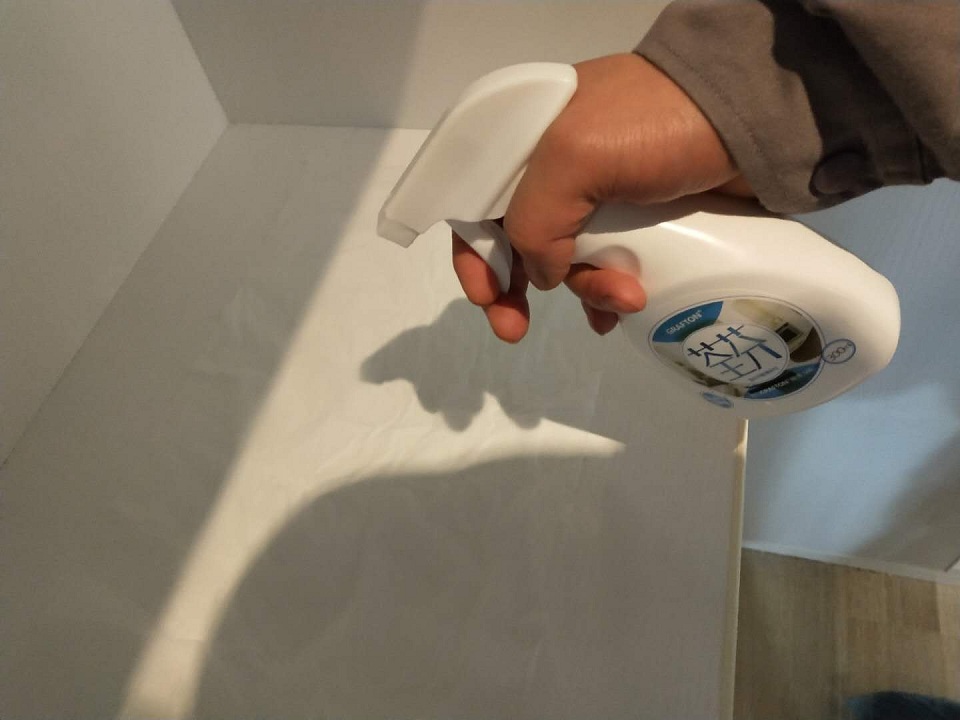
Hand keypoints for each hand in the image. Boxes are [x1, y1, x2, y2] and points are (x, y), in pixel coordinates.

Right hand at [452, 53, 753, 342]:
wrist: (751, 113)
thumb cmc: (655, 124)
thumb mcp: (575, 157)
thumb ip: (535, 220)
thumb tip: (541, 276)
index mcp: (526, 141)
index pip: (477, 203)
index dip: (474, 252)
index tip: (487, 297)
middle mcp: (556, 170)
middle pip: (517, 241)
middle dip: (516, 289)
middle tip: (514, 330)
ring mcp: (601, 197)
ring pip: (568, 263)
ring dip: (586, 291)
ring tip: (624, 300)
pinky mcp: (642, 219)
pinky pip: (609, 269)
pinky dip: (609, 295)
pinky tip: (624, 311)